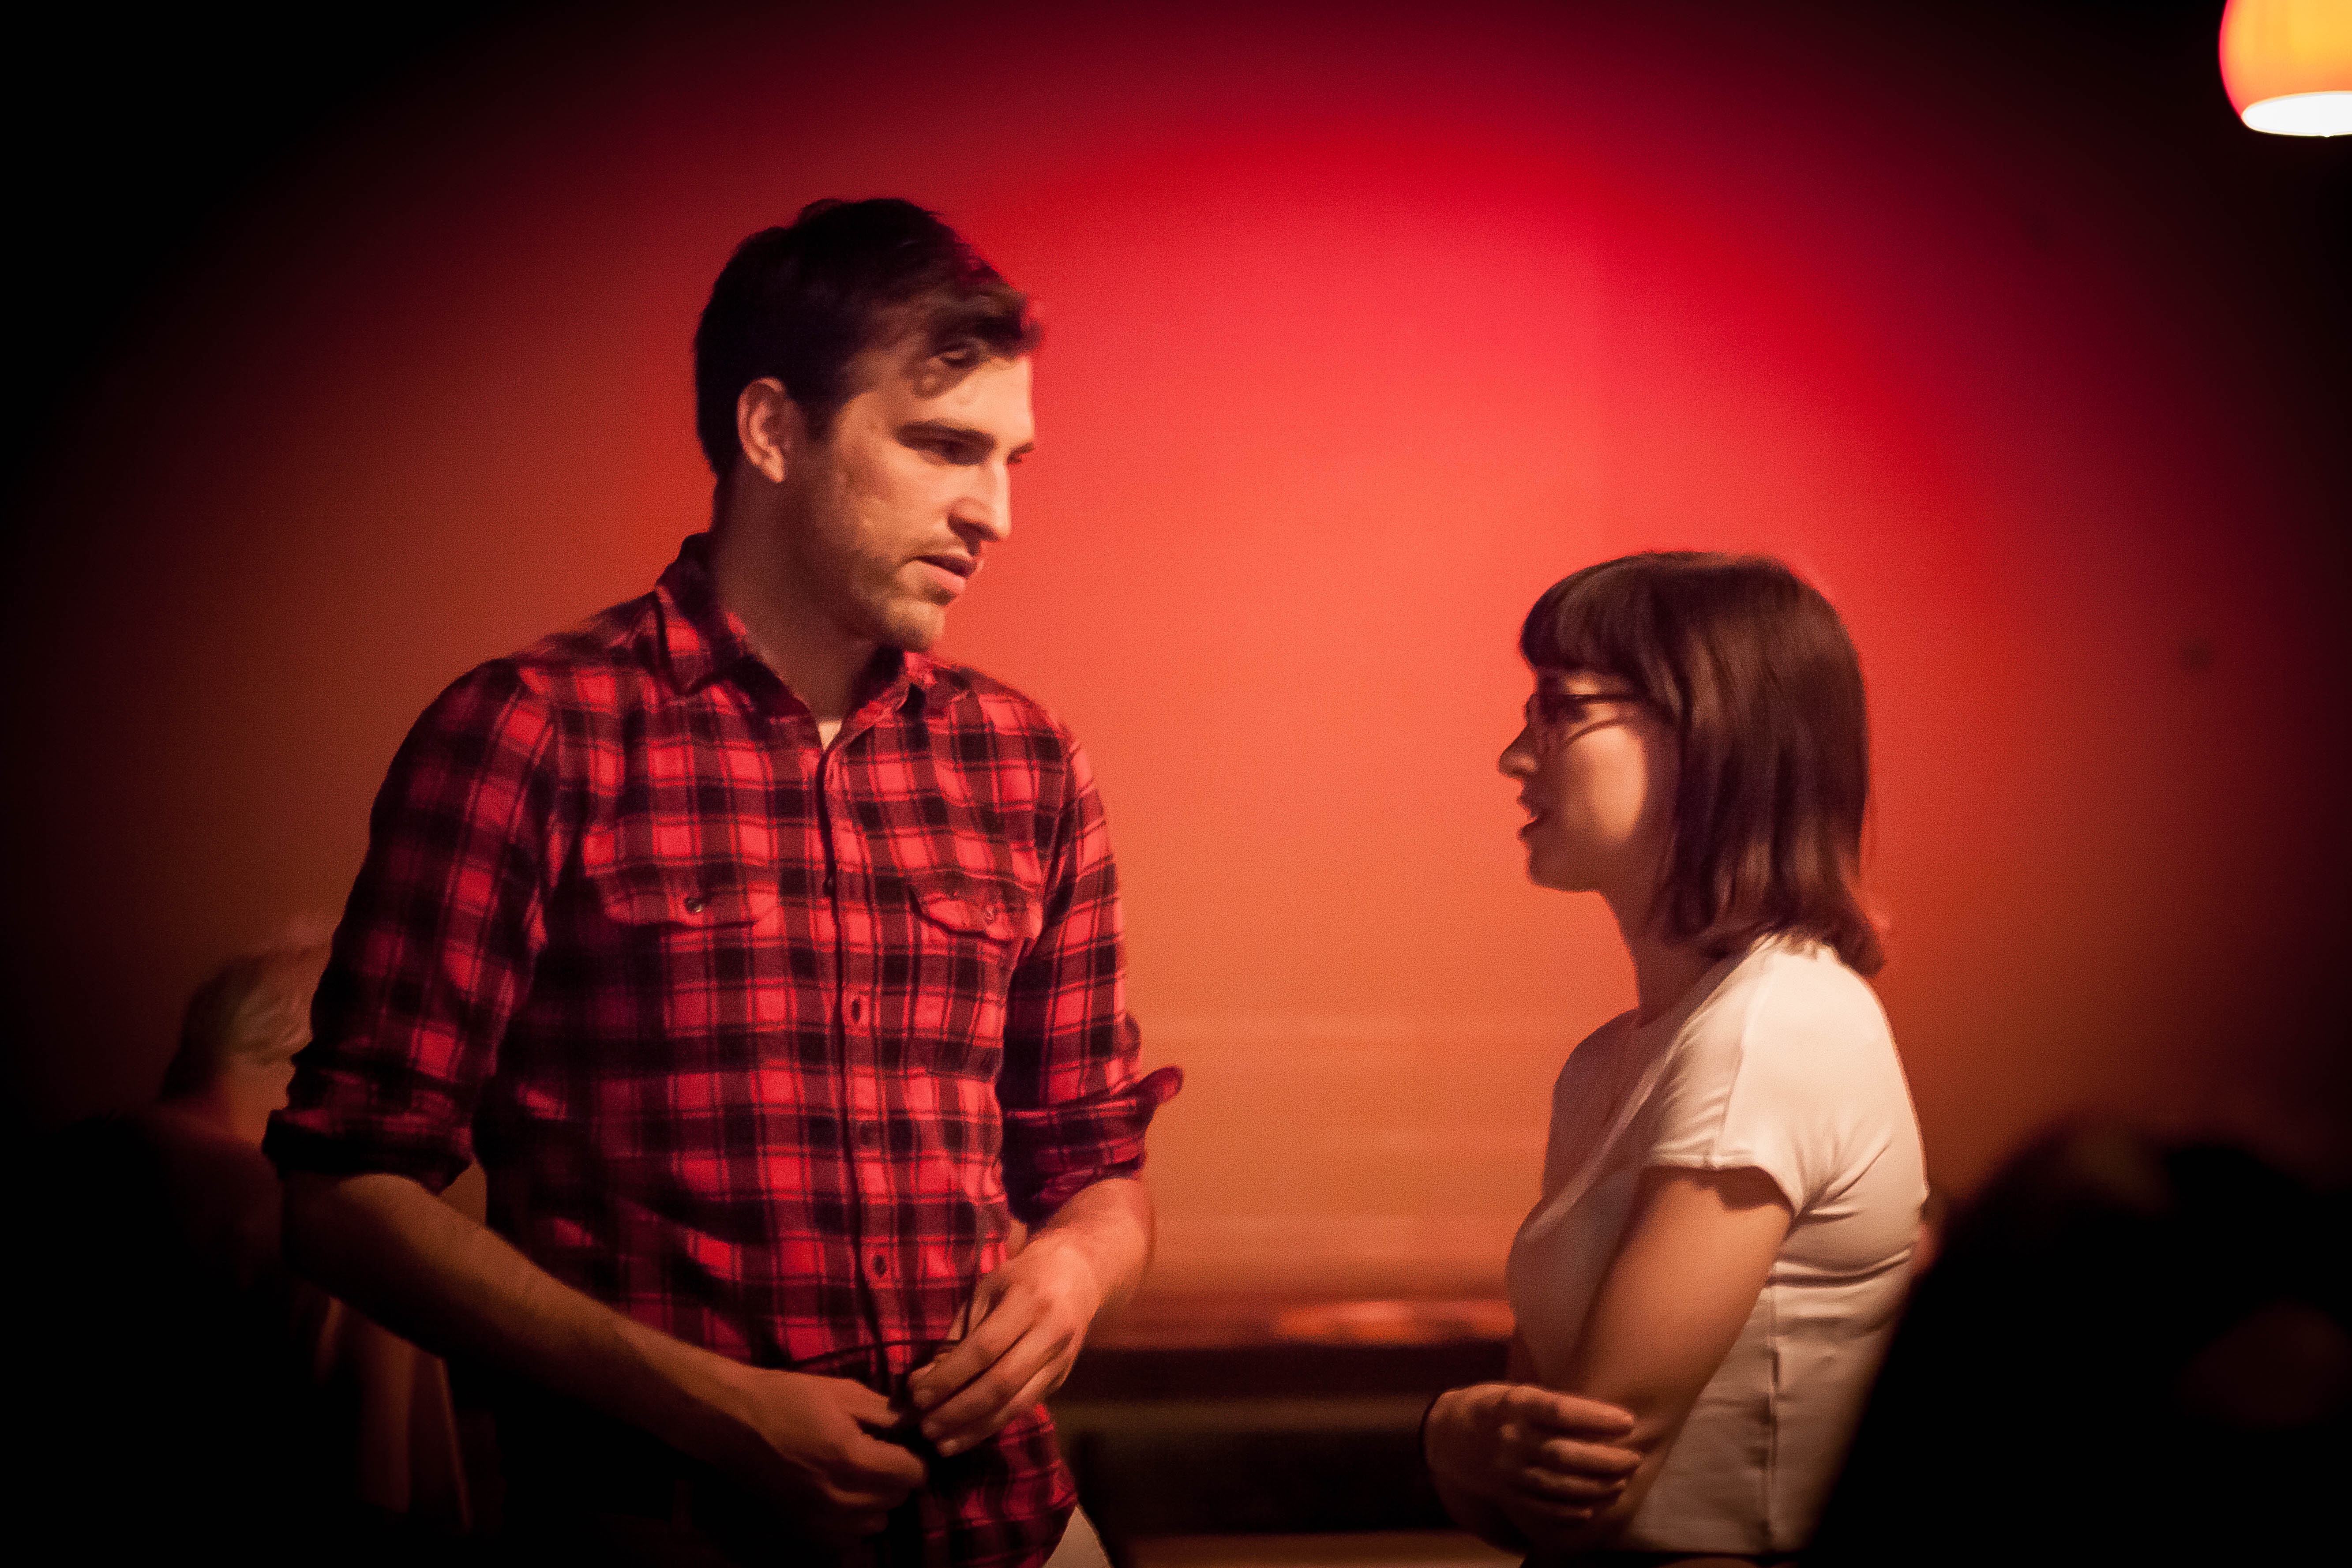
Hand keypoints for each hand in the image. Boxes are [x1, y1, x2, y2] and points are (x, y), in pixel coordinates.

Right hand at [711, 1366, 929, 1544]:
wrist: (734, 1422)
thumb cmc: (788, 1398)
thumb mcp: (843, 1392)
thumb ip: (887, 1412)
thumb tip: (920, 1423)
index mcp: (851, 1457)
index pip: (913, 1474)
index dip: (916, 1458)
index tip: (906, 1447)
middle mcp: (839, 1496)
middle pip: (897, 1499)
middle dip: (897, 1477)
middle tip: (881, 1455)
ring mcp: (819, 1519)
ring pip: (876, 1522)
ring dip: (876, 1501)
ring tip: (859, 1476)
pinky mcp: (802, 1530)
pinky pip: (848, 1538)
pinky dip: (852, 1521)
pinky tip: (840, 1495)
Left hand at [903, 1235, 1105, 1454]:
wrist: (1076, 1277)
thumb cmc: (1020, 1280)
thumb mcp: (986, 1293)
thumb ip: (957, 1337)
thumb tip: (922, 1382)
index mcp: (1028, 1302)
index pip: (984, 1348)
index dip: (949, 1376)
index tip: (917, 1396)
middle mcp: (1050, 1334)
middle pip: (1001, 1383)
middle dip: (959, 1410)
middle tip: (926, 1428)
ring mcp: (1060, 1361)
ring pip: (1016, 1405)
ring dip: (975, 1429)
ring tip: (941, 1444)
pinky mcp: (1061, 1380)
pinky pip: (1024, 1408)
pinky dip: (993, 1425)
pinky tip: (967, 1435)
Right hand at [1424, 1382, 1641, 1534]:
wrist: (1445, 1435)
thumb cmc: (1491, 1405)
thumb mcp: (1514, 1391)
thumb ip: (1549, 1404)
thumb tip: (1600, 1414)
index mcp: (1513, 1405)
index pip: (1559, 1411)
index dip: (1596, 1417)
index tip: (1628, 1420)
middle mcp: (1509, 1439)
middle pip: (1564, 1454)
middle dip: (1605, 1459)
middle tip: (1635, 1457)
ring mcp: (1507, 1471)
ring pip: (1557, 1485)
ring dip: (1596, 1487)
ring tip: (1622, 1481)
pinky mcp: (1506, 1494)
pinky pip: (1542, 1509)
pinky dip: (1569, 1512)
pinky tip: (1592, 1508)